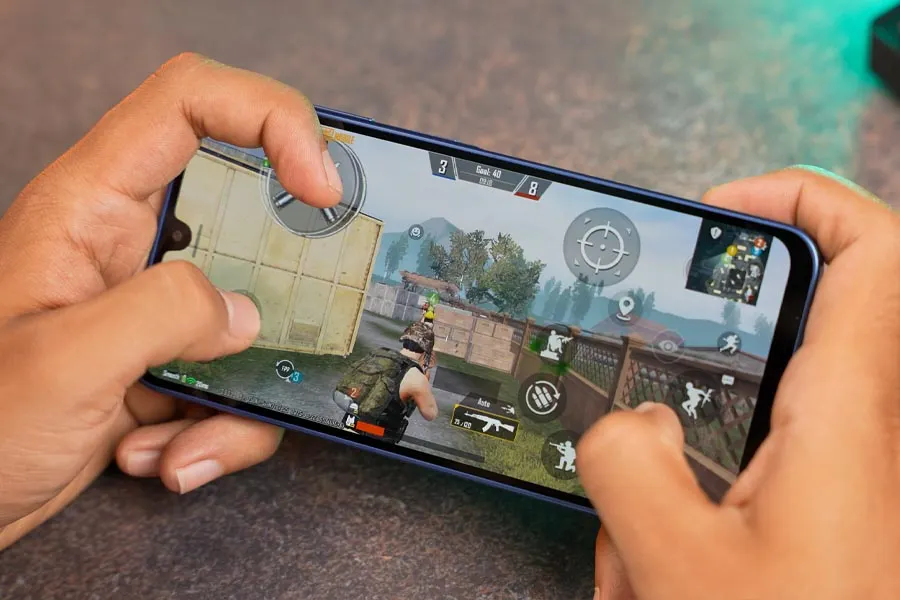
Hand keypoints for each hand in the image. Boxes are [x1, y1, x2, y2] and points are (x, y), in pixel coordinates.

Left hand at [0, 53, 341, 548]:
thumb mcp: (63, 361)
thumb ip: (162, 314)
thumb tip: (243, 314)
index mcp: (92, 208)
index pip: (192, 104)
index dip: (270, 119)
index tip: (320, 188)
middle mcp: (130, 246)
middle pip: (245, 211)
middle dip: (286, 270)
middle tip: (307, 309)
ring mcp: (153, 308)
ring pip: (252, 316)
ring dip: (240, 391)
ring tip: (181, 440)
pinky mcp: (168, 360)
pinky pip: (237, 378)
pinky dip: (219, 429)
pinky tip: (163, 455)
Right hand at [578, 167, 899, 598]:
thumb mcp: (678, 564)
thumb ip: (628, 461)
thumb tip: (628, 422)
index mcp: (847, 412)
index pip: (869, 247)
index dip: (799, 196)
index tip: (720, 213)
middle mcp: (853, 432)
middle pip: (764, 349)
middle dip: (682, 387)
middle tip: (641, 422)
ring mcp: (832, 478)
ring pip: (728, 434)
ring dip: (665, 491)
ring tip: (645, 566)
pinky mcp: (813, 516)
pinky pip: (728, 487)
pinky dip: (676, 523)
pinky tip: (653, 582)